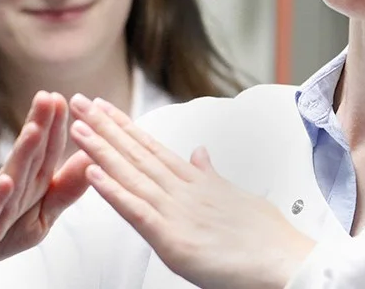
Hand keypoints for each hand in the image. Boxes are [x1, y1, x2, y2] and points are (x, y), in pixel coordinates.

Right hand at [0, 92, 92, 285]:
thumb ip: (63, 189)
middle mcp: (11, 192)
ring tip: (34, 129)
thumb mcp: (38, 214)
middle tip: (48, 97)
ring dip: (22, 154)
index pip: (45, 152)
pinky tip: (4, 182)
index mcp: (28, 185)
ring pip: (11, 179)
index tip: (63, 97)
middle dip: (39, 126)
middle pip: (28, 157)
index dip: (55, 127)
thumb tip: (92, 158)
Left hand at [68, 97, 315, 288]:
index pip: (152, 148)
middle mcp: (184, 191)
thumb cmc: (267, 238)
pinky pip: (136, 212)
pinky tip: (92, 173)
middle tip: (79, 102)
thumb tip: (199, 154)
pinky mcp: (172, 239)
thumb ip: (211, 176)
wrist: (287, 262)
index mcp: (196, 183)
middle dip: (105, 127)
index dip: (125, 127)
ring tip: (77, 127)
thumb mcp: (235, 197)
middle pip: (136, 153)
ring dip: (101, 149)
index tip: (103, 108)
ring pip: (131, 175)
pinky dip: (113, 191)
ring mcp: (177, 212)